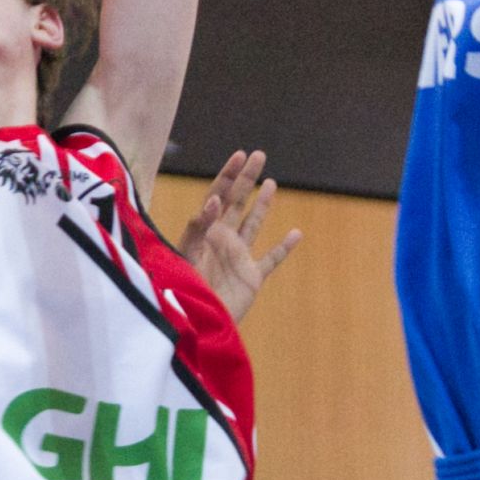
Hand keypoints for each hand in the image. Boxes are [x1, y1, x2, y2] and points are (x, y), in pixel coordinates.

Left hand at [179, 149, 300, 323]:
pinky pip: (271, 260)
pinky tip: (296, 233)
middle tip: (258, 154)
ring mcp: (238, 258)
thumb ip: (199, 227)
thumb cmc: (183, 291)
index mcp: (205, 232)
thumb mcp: (186, 255)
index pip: (217, 196)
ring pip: (253, 225)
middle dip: (246, 179)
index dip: (228, 175)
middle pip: (237, 203)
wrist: (195, 325)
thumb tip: (215, 199)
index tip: (239, 155)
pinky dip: (284, 248)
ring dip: (262, 205)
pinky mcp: (251, 278)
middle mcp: (222, 240)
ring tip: (271, 183)